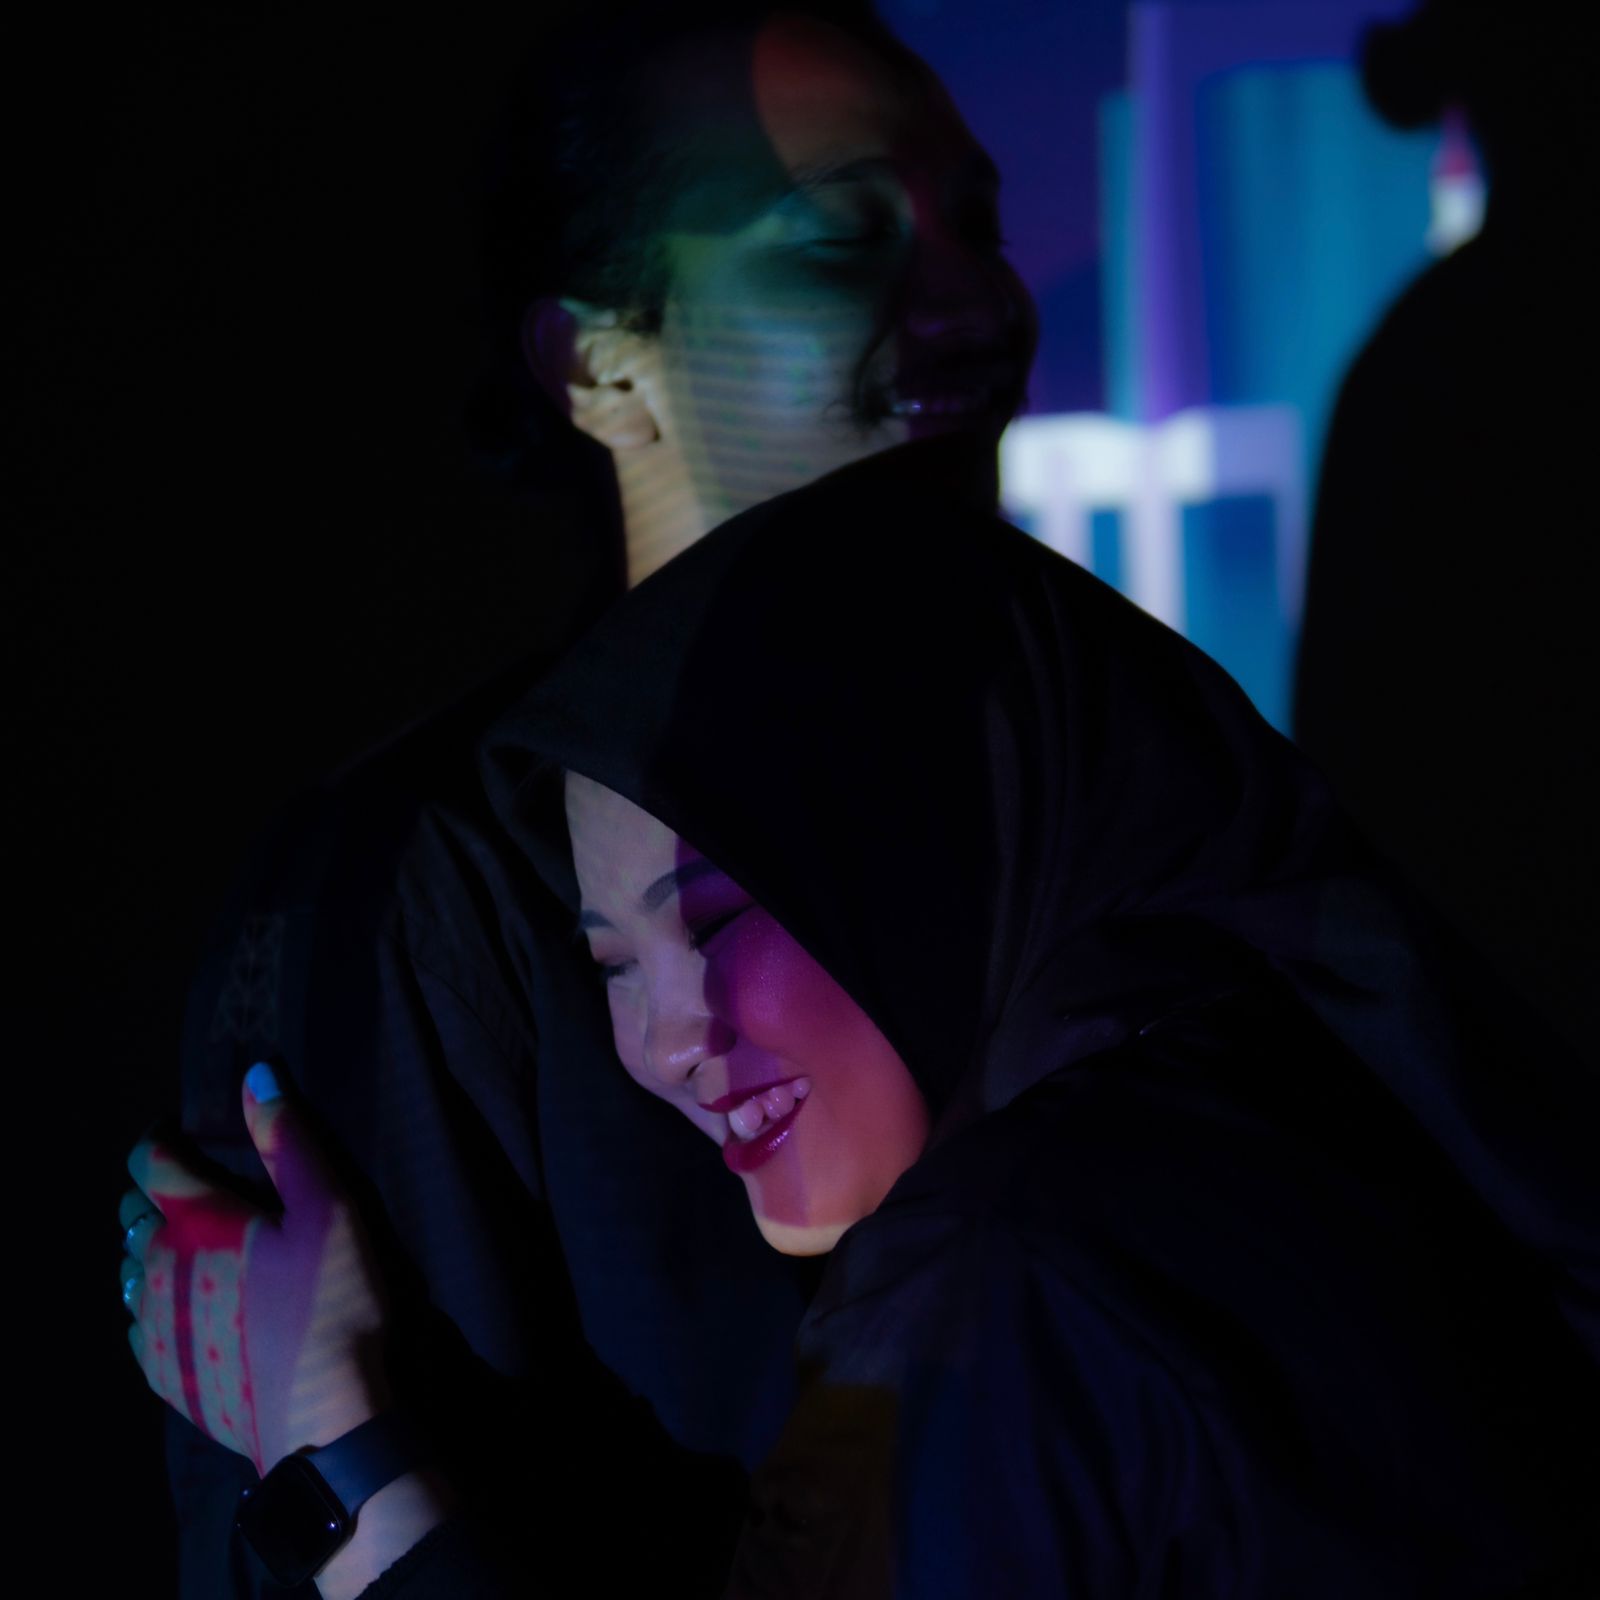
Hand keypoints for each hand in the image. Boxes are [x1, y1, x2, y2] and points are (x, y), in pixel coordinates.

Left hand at [121, 1063, 391, 1476]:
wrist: (324, 1418)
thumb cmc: (333, 1303)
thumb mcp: (331, 1207)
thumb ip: (289, 1138)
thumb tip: (255, 1074)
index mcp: (194, 1220)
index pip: (149, 1160)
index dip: (160, 1137)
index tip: (182, 1131)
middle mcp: (155, 1269)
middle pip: (132, 1215)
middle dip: (155, 1193)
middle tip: (199, 1189)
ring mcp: (153, 1327)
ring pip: (129, 1272)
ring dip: (151, 1251)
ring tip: (194, 1250)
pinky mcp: (163, 1375)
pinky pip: (138, 1326)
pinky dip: (155, 1304)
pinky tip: (192, 1309)